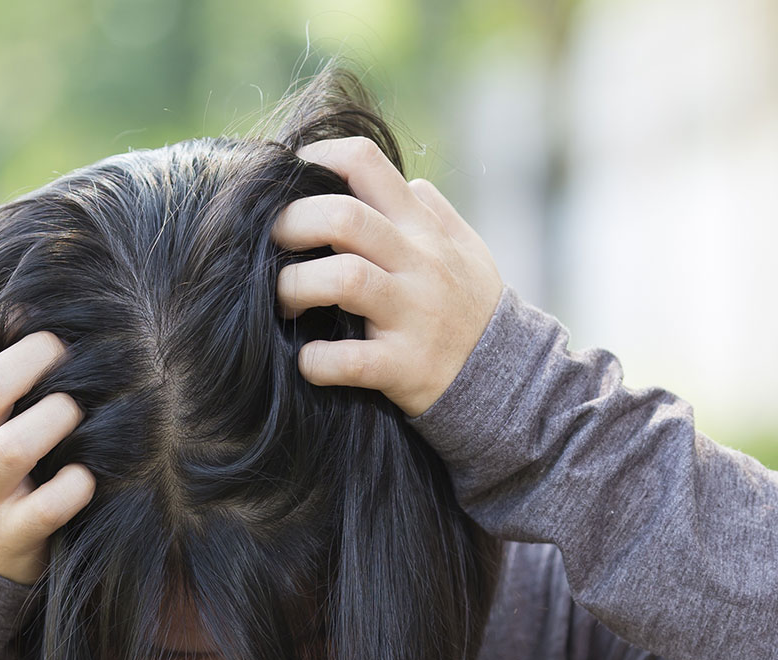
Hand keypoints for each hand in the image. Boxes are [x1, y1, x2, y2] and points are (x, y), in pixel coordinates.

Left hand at [271, 137, 504, 418]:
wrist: (508, 380)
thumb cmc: (472, 308)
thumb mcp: (465, 249)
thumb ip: (433, 211)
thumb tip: (406, 180)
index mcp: (422, 227)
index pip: (366, 163)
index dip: (317, 161)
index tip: (289, 181)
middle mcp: (418, 263)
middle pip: (345, 218)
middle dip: (292, 225)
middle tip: (270, 246)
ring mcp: (412, 314)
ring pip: (345, 280)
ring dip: (296, 287)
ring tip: (284, 301)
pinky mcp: (404, 367)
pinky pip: (350, 361)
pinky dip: (318, 360)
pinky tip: (308, 360)